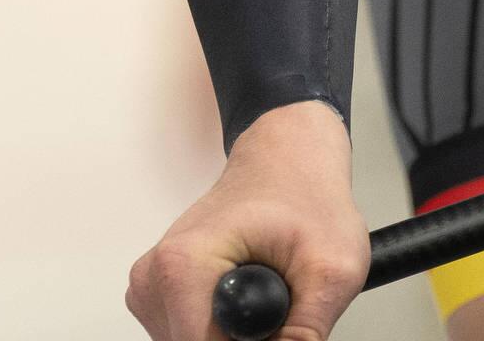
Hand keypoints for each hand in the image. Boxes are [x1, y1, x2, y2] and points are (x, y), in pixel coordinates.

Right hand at [126, 100, 369, 340]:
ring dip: (233, 333)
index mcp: (184, 265)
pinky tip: (245, 294)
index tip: (277, 326)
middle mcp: (155, 276)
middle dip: (244, 339)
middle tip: (278, 302)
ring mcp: (151, 285)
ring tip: (264, 290)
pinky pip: (189, 332)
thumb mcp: (332, 268)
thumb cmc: (305, 195)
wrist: (286, 160)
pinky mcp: (159, 292)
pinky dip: (221, 326)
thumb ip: (306, 331)